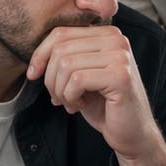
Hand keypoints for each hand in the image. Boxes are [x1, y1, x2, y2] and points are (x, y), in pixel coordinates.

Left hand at [27, 25, 165, 165]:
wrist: (132, 132)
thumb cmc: (105, 105)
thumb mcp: (82, 75)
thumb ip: (66, 57)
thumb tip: (36, 57)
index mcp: (107, 34)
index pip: (61, 33)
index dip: (40, 55)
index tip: (33, 75)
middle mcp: (116, 39)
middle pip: (61, 49)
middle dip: (50, 78)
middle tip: (58, 97)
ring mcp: (120, 56)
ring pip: (66, 64)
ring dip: (60, 90)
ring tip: (71, 103)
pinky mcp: (120, 76)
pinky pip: (77, 80)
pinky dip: (71, 97)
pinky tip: (81, 105)